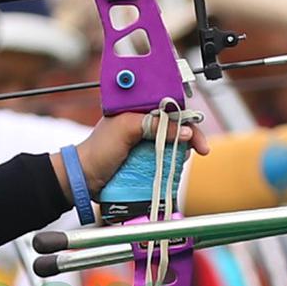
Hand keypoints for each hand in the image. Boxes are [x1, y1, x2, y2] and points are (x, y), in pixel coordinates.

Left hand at [51, 112, 210, 200]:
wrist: (84, 177)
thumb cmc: (99, 149)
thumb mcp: (126, 129)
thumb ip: (155, 125)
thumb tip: (185, 131)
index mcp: (137, 109)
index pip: (170, 108)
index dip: (186, 118)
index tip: (196, 135)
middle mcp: (142, 123)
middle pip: (175, 125)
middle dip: (190, 135)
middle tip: (202, 150)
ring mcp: (143, 141)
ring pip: (173, 141)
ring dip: (183, 149)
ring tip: (186, 158)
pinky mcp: (144, 158)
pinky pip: (165, 156)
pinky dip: (174, 160)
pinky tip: (177, 165)